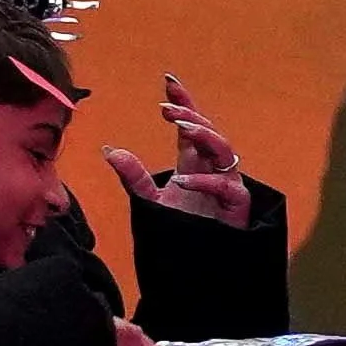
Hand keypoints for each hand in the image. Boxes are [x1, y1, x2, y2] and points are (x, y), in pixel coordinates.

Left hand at [117, 75, 260, 233]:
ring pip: (224, 150)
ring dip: (204, 136)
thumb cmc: (182, 230)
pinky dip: (206, 182)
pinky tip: (184, 181)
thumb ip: (133, 175)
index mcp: (194, 162)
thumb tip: (109, 150)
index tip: (169, 82)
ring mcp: (227, 184)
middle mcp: (212, 168)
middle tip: (168, 111)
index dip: (183, 103)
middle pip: (208, 132)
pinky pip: (226, 187)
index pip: (191, 125)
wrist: (198, 263)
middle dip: (191, 116)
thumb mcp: (150, 200)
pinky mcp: (236, 205)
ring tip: (182, 128)